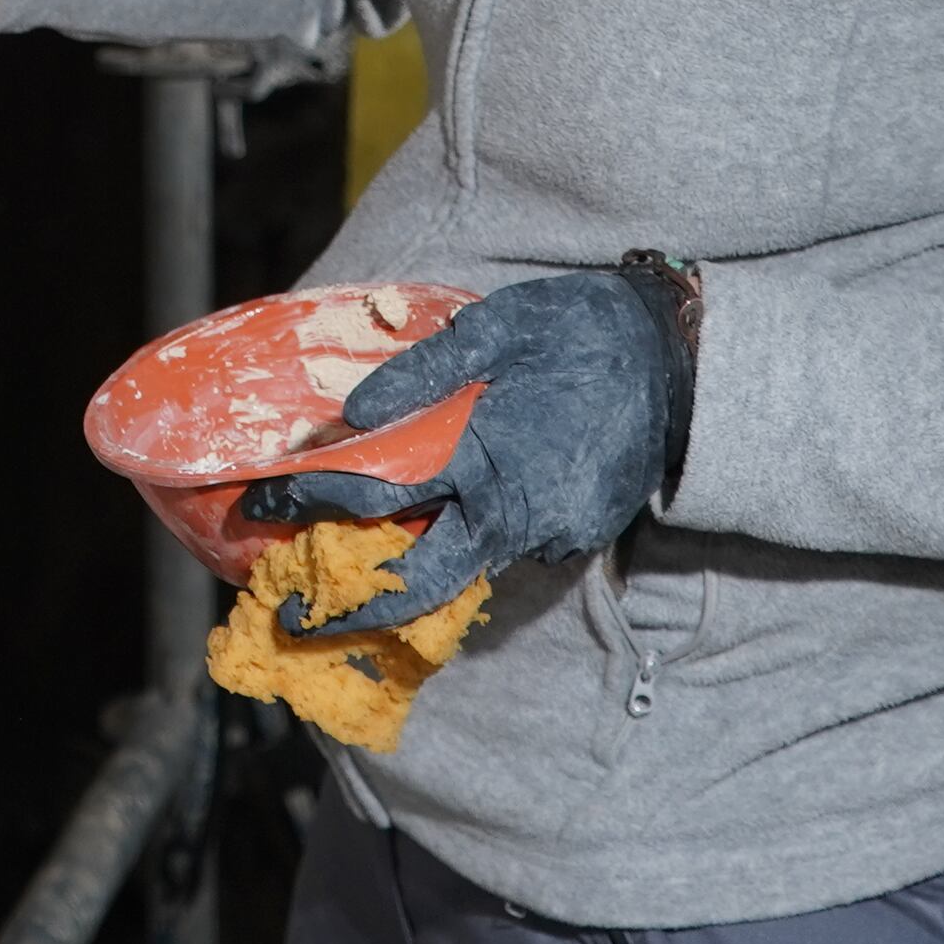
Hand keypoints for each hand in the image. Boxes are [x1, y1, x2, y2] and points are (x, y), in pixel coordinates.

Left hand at [241, 257, 702, 633]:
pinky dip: (460, 546)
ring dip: (405, 572)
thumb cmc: (580, 330)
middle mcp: (516, 512)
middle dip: (354, 608)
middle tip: (295, 616)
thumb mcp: (499, 327)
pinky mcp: (574, 539)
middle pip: (421, 582)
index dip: (314, 502)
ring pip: (461, 568)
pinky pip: (501, 550)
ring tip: (347, 569)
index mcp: (487, 456)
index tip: (265, 503)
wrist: (679, 363)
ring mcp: (550, 535)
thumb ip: (424, 372)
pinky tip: (431, 529)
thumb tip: (353, 415)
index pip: (380, 494)